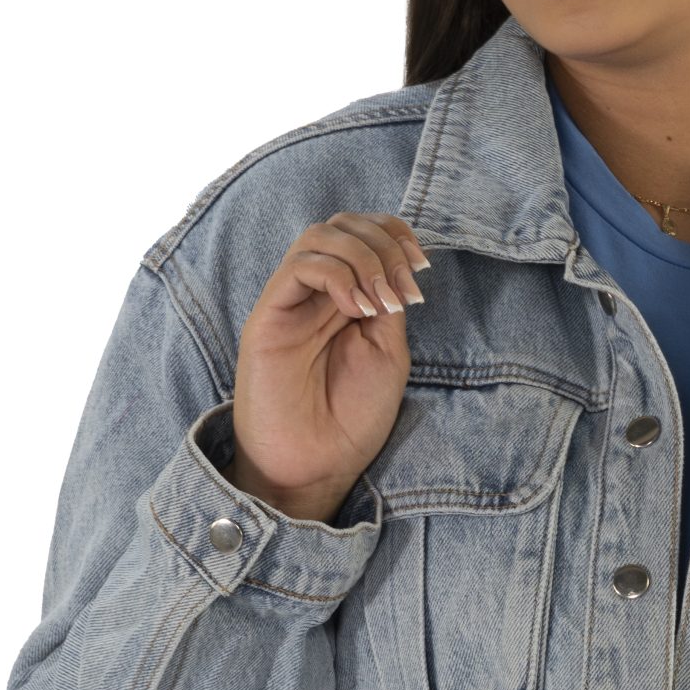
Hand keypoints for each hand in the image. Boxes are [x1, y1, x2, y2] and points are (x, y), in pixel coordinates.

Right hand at [231, 213, 430, 516]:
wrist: (316, 465)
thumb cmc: (350, 418)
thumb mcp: (387, 352)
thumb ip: (388, 303)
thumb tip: (395, 264)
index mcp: (346, 297)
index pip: (364, 233)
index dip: (395, 234)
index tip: (422, 267)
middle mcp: (316, 293)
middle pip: (343, 224)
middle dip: (384, 242)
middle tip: (406, 286)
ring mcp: (290, 303)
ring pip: (319, 236)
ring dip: (363, 257)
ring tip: (381, 302)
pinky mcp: (267, 317)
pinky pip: (298, 267)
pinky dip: (337, 275)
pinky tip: (357, 309)